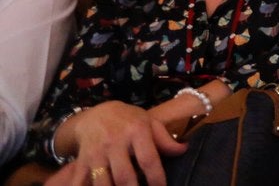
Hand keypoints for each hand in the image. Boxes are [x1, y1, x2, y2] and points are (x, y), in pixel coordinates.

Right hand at [49, 101, 184, 185]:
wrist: (97, 114)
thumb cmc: (129, 120)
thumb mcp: (149, 122)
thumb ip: (165, 139)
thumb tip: (184, 149)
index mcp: (136, 131)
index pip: (148, 159)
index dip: (156, 178)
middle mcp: (114, 142)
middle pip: (124, 176)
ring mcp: (96, 153)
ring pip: (102, 182)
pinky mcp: (81, 162)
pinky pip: (79, 181)